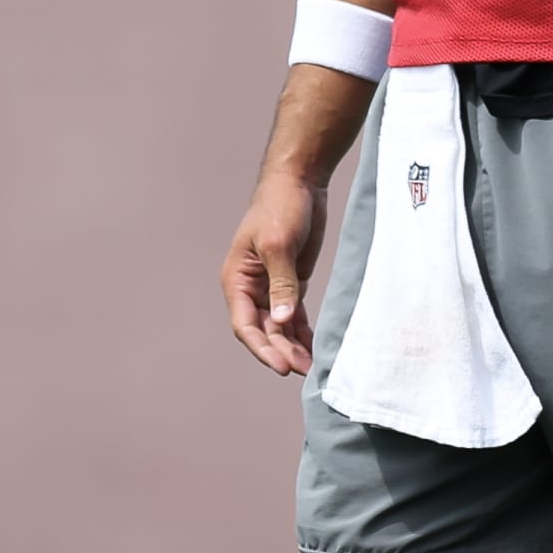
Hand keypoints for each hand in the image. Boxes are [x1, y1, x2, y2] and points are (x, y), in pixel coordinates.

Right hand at [222, 172, 328, 374]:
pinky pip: (294, 315)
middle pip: (263, 330)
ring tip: (311, 365)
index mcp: (237, 279)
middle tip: (302, 369)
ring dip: (292, 346)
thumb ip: (281, 283)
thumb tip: (283, 321)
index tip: (280, 365)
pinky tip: (314, 348)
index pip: (245, 324)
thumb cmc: (280, 207)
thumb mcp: (278, 244)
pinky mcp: (292, 282)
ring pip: (280, 327)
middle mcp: (251, 288)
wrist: (299, 182)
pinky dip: (303, 332)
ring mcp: (272, 287)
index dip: (261, 347)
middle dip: (281, 351)